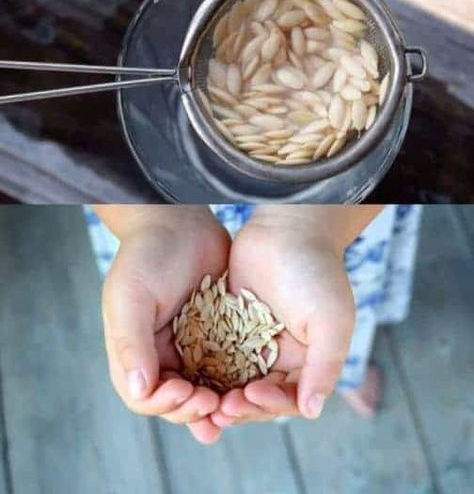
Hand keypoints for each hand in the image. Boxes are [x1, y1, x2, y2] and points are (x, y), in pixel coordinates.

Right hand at [101, 207, 229, 435]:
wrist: (178, 220)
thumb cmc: (145, 254)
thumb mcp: (131, 296)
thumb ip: (132, 342)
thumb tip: (139, 390)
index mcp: (133, 352)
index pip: (144, 398)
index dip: (164, 405)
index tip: (186, 392)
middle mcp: (160, 356)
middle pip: (176, 403)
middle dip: (194, 410)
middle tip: (215, 404)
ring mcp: (190, 347)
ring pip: (204, 390)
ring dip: (217, 405)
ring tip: (234, 409)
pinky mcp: (218, 336)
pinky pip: (227, 367)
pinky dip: (235, 382)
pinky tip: (251, 388)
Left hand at [206, 208, 354, 431]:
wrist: (289, 225)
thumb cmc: (317, 269)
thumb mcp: (331, 320)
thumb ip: (325, 365)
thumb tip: (313, 410)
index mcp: (306, 360)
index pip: (288, 399)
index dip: (271, 405)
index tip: (252, 396)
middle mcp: (278, 355)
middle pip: (257, 395)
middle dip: (240, 405)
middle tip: (221, 408)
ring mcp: (250, 340)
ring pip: (232, 379)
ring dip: (219, 393)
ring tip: (202, 397)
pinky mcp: (227, 322)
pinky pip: (213, 351)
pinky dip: (203, 366)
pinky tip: (188, 372)